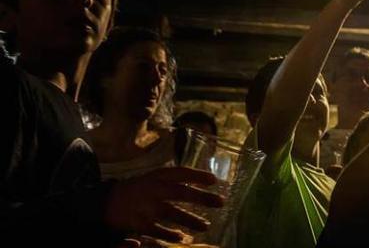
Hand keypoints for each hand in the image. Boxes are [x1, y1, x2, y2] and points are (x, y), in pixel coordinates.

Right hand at [104, 167, 224, 242]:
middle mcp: (152, 189)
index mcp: (156, 176)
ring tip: (206, 226)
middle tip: (221, 202)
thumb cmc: (138, 189)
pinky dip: (169, 234)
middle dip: (201, 198)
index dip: (197, 175)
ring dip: (190, 220)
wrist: (106, 201)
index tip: (214, 180)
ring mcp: (144, 206)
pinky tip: (181, 237)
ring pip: (171, 213)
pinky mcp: (137, 222)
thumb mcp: (153, 178)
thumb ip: (173, 180)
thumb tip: (203, 182)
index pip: (179, 173)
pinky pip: (156, 230)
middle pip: (180, 192)